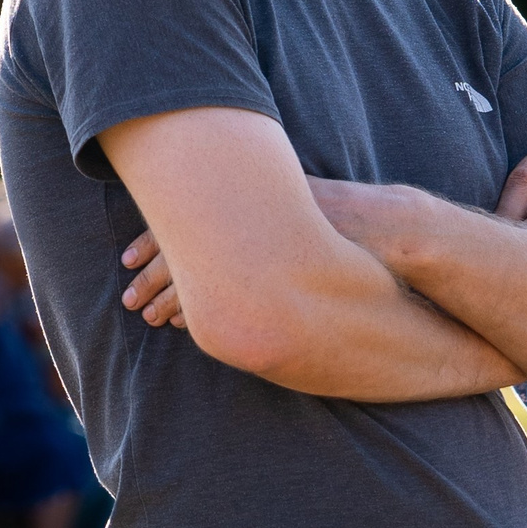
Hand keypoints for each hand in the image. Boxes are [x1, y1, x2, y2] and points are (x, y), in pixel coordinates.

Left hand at [120, 177, 427, 325]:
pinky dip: (192, 308)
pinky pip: (216, 294)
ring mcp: (255, 248)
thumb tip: (252, 225)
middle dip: (149, 273)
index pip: (184, 218)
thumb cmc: (358, 227)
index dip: (152, 241)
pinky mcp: (266, 274)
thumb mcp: (308, 210)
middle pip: (176, 244)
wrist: (399, 234)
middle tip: (128, 296)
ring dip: (164, 296)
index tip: (128, 257)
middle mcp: (247, 222)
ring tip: (147, 316)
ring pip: (190, 273)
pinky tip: (180, 325)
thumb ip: (275, 213)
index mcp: (251, 203)